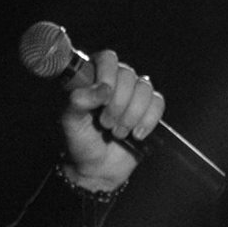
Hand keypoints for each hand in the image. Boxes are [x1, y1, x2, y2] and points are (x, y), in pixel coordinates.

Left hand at [60, 49, 165, 192]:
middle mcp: (115, 81)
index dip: (108, 74)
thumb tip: (103, 89)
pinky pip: (157, 103)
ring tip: (117, 132)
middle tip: (105, 123)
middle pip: (128, 75)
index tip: (104, 96)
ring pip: (144, 88)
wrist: (97, 168)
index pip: (107, 58)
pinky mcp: (149, 109)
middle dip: (118, 103)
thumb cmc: (80, 141)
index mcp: (93, 78)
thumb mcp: (70, 121)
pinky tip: (136, 134)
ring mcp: (134, 94)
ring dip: (131, 114)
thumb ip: (79, 101)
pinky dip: (147, 120)